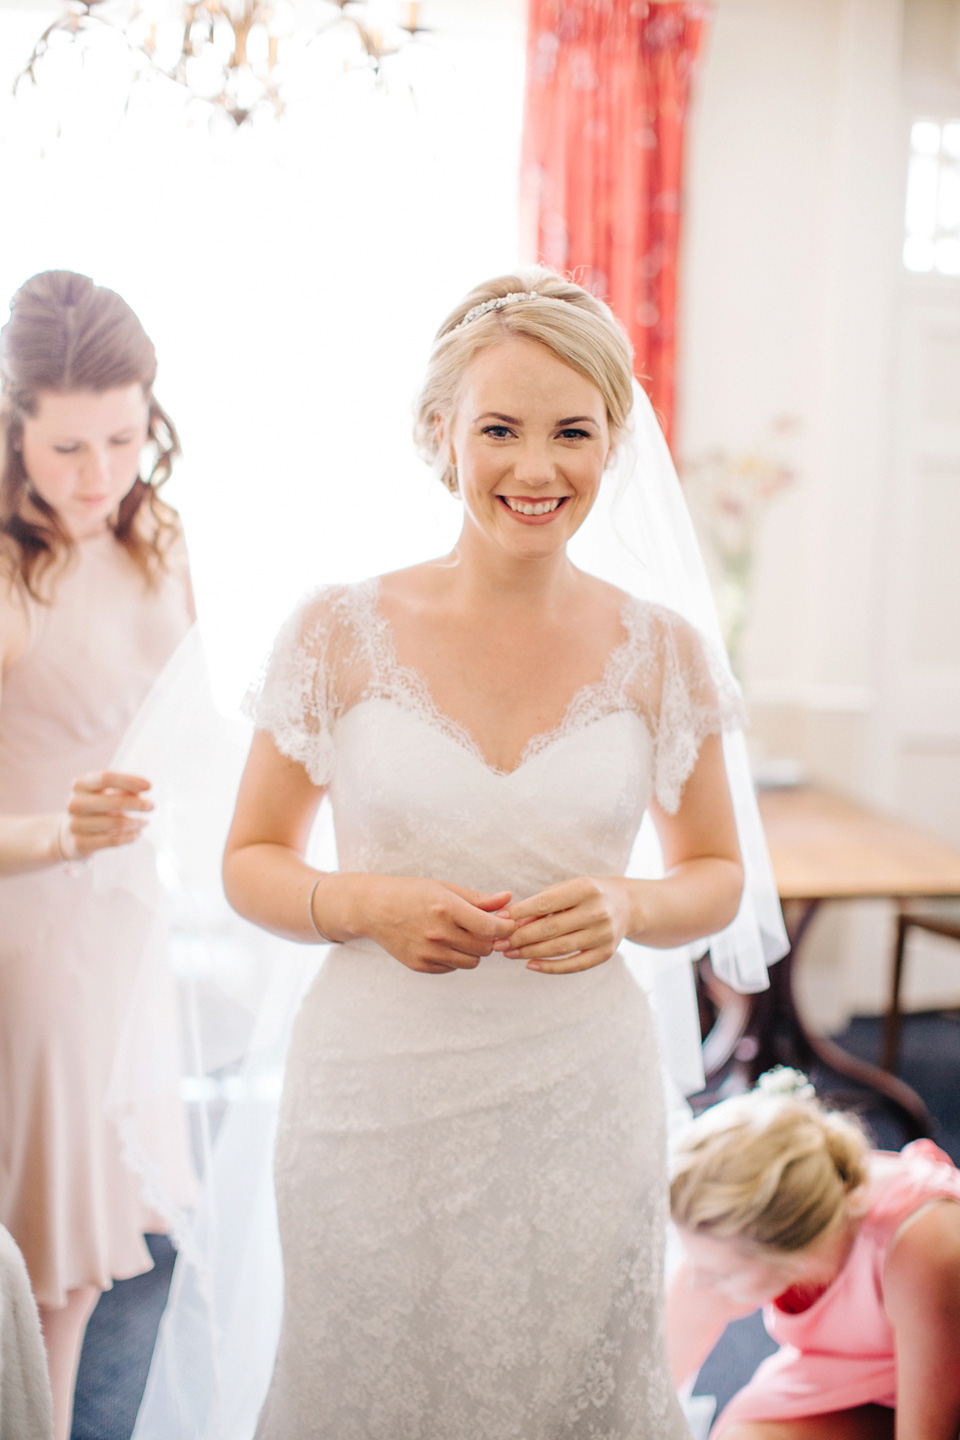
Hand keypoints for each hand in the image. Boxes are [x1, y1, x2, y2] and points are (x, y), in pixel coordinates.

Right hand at [60, 771, 153, 859]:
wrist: (69, 835)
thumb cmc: (94, 808)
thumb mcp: (103, 793)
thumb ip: (122, 789)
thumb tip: (143, 788)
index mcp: (80, 785)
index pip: (106, 778)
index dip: (129, 781)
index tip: (149, 786)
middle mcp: (75, 803)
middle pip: (115, 802)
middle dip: (138, 804)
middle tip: (152, 806)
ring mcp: (75, 824)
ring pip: (117, 823)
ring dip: (136, 823)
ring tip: (144, 822)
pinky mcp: (80, 844)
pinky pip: (113, 841)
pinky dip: (129, 837)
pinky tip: (137, 834)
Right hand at [347, 876, 516, 974]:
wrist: (374, 909)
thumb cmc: (412, 893)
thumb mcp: (445, 888)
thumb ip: (479, 898)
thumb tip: (509, 899)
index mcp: (446, 908)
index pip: (490, 928)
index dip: (505, 927)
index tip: (506, 923)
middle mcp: (438, 933)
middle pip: (484, 948)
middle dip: (489, 938)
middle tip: (481, 927)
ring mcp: (428, 952)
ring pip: (471, 962)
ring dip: (473, 951)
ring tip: (461, 935)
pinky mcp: (420, 965)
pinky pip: (452, 968)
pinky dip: (455, 958)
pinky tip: (443, 942)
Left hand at [493, 876, 637, 972]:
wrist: (627, 905)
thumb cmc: (587, 895)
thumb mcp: (567, 890)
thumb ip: (541, 905)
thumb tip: (512, 923)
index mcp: (586, 889)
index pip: (546, 903)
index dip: (520, 912)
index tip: (499, 919)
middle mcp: (598, 911)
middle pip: (550, 928)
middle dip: (520, 937)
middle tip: (498, 943)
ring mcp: (604, 934)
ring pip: (559, 948)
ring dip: (529, 952)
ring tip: (509, 953)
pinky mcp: (606, 953)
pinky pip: (574, 965)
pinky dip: (550, 967)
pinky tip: (530, 965)